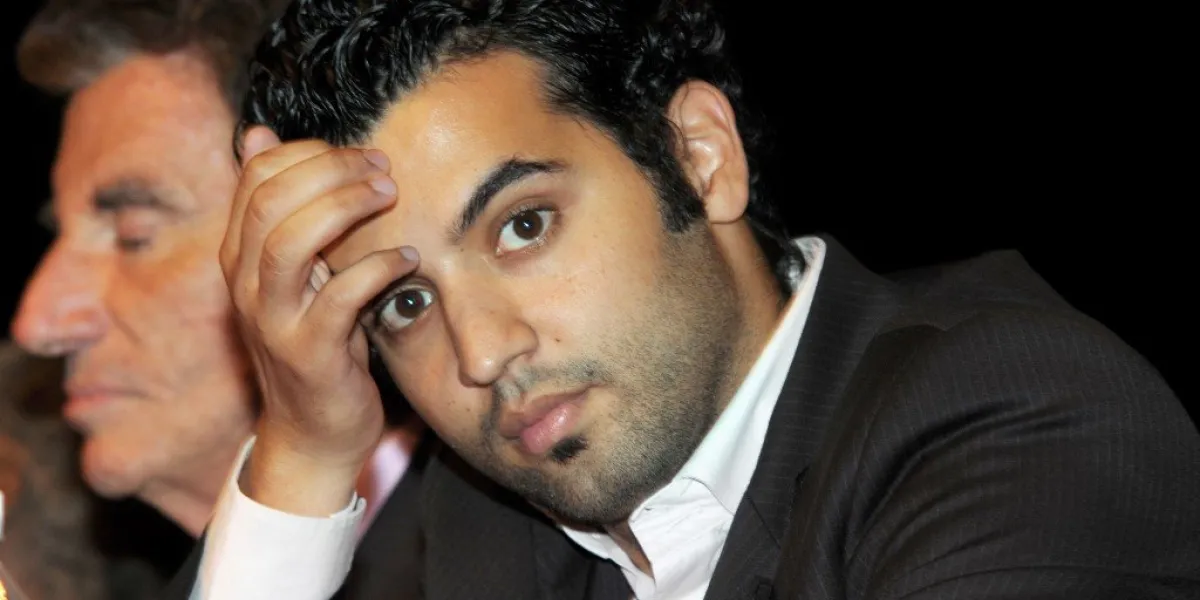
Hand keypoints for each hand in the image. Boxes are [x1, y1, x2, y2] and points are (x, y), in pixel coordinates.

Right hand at [222, 126, 415, 514]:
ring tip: (391, 197)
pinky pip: (338, 298)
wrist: (315, 431)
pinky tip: (406, 257)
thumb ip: (287, 211)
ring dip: (345, 208)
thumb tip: (261, 135)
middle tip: (383, 169)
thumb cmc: (319, 341)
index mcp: (241, 255)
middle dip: (330, 171)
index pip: (255, 176)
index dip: (308, 152)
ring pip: (289, 242)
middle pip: (269, 199)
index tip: (361, 156)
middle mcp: (246, 283)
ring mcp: (272, 320)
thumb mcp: (301, 272)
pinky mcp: (308, 353)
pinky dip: (376, 268)